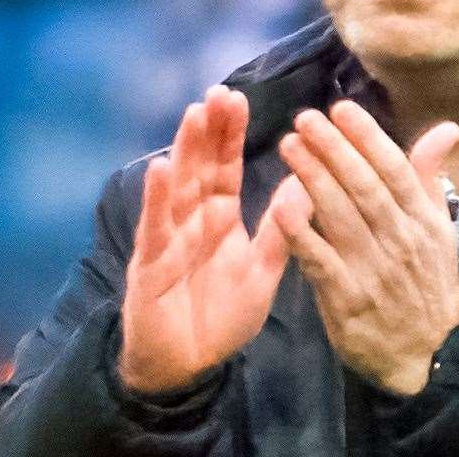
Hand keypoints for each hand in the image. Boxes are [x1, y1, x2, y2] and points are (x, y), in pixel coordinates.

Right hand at [119, 85, 298, 393]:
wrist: (187, 367)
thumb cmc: (222, 317)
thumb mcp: (263, 272)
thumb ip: (283, 229)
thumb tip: (307, 183)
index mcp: (220, 218)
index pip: (226, 167)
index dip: (230, 134)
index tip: (239, 98)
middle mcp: (192, 219)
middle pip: (200, 166)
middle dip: (208, 130)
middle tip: (219, 92)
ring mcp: (169, 237)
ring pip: (177, 186)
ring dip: (184, 150)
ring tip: (195, 113)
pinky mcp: (151, 262)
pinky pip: (155, 226)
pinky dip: (157, 197)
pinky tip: (161, 168)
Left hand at [275, 100, 458, 394]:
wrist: (426, 354)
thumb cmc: (426, 284)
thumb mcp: (440, 230)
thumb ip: (429, 179)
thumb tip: (445, 128)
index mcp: (422, 221)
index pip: (395, 170)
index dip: (368, 137)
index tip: (341, 108)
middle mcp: (399, 240)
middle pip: (364, 187)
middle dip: (334, 149)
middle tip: (304, 118)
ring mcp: (372, 270)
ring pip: (341, 216)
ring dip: (312, 178)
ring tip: (288, 145)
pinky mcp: (346, 299)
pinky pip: (320, 261)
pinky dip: (302, 233)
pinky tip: (280, 206)